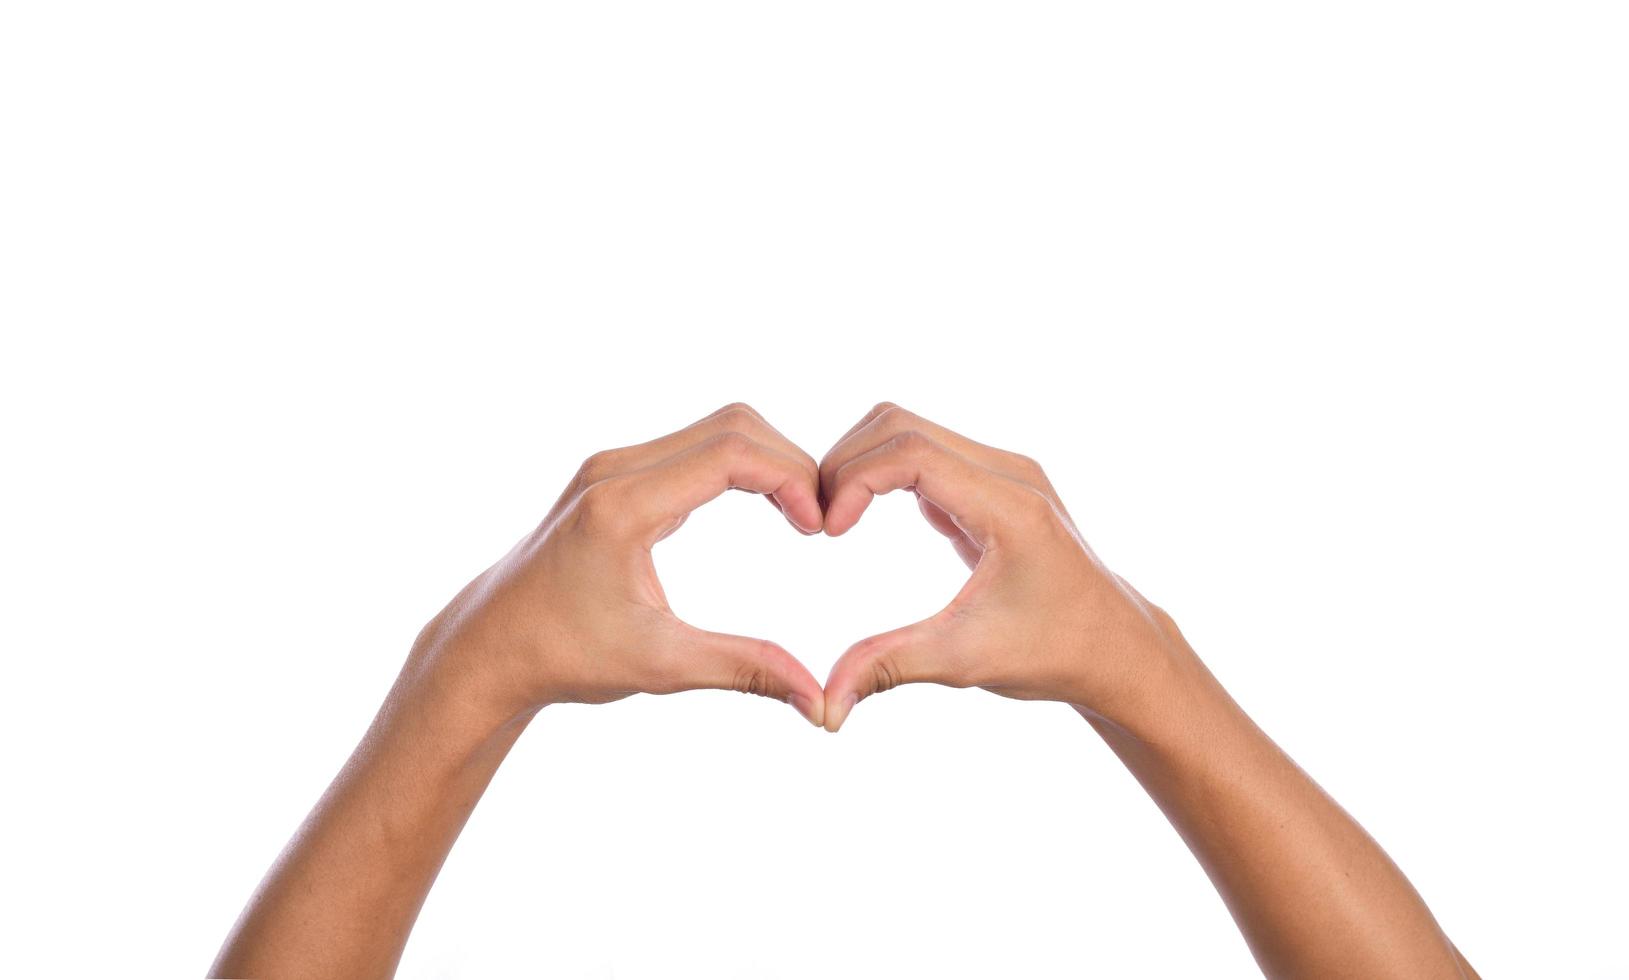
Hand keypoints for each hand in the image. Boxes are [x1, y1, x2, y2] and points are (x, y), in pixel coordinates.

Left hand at [413, 404, 827, 726]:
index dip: (791, 479)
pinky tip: (766, 506)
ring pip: (715, 429)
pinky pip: (693, 446)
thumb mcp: (661, 666)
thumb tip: (819, 702)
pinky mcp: (614, 476)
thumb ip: (745, 669)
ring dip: (767, 461)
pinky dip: (740, 465)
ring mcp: (611, 467)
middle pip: (731, 426)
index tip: (820, 527)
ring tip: (801, 513)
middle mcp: (614, 471)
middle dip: (789, 463)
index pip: (731, 454)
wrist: (490, 647)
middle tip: (821, 519)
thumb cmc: (565, 657)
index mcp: (623, 507)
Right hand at [817, 403, 1179, 731]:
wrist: (1115, 648)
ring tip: (833, 518)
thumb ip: (889, 668)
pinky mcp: (993, 484)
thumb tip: (824, 708)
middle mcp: (1009, 473)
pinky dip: (883, 474)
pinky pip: (925, 453)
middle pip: (901, 425)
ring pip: (909, 430)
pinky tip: (861, 518)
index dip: (853, 479)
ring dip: (861, 464)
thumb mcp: (965, 662)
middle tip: (816, 521)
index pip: (910, 452)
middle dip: (845, 463)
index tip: (826, 532)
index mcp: (1009, 506)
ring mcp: (1004, 473)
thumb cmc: (1053, 653)